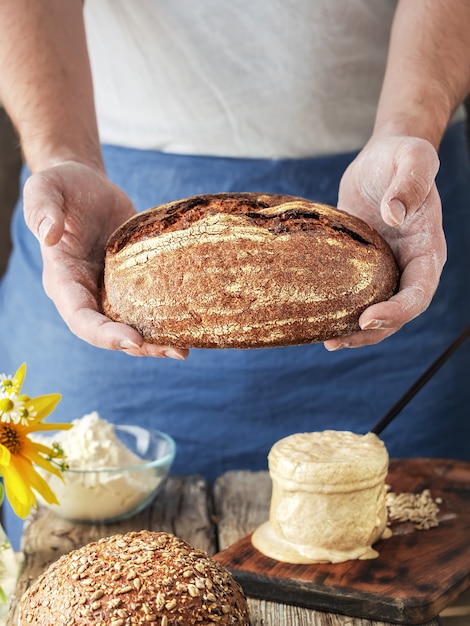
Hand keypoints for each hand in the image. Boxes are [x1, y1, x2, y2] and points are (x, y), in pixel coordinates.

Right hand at [23, 161, 187, 358]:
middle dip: (140, 346)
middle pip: (110, 332)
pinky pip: (147, 305)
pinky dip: (166, 318)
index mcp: (64, 279)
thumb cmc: (63, 186)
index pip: (80, 318)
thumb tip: (49, 235)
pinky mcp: (133, 281)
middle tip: (174, 351)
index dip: (104, 334)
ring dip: (157, 341)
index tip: (133, 339)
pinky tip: (190, 324)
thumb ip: (42, 209)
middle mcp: (87, 293)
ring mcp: (111, 290)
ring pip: (132, 325)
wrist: (87, 185)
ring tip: (185, 349)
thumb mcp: (45, 189)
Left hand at [324, 135, 445, 349]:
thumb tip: (393, 216)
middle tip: (337, 341)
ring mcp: (386, 268)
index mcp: (427, 249)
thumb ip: (409, 184)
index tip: (367, 318)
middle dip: (370, 333)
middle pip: (397, 313)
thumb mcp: (414, 158)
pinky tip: (318, 317)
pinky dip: (340, 308)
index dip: (397, 311)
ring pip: (376, 310)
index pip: (419, 292)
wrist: (384, 157)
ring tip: (326, 340)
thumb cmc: (402, 155)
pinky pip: (355, 293)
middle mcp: (408, 265)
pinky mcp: (363, 265)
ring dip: (354, 331)